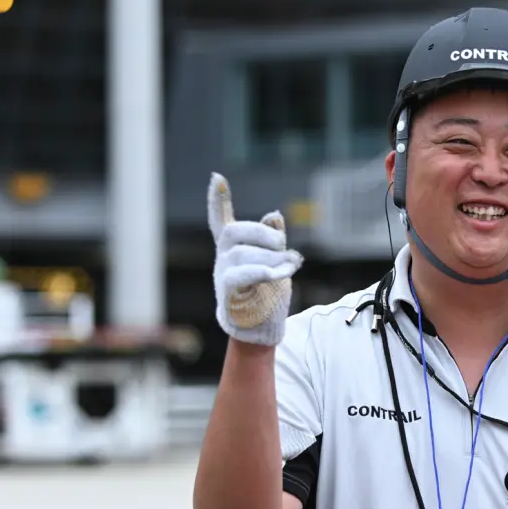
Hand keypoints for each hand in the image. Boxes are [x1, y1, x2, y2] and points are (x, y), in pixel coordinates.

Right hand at [207, 172, 303, 345]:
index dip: (219, 200)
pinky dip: (264, 271)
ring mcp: (223, 275)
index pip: (222, 220)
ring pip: (242, 253)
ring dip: (272, 258)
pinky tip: (280, 274)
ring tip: (290, 268)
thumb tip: (274, 215)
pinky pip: (241, 274)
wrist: (260, 331)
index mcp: (235, 249)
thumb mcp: (275, 263)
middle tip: (283, 245)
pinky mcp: (228, 292)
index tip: (217, 177)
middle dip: (261, 233)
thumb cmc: (267, 297)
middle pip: (233, 232)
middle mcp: (225, 258)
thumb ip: (273, 241)